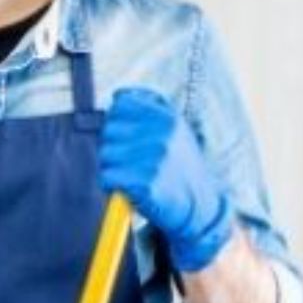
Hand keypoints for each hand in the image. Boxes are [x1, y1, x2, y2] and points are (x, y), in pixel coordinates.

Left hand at [99, 86, 232, 273]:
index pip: (121, 105)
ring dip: (111, 168)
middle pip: (109, 130)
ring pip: (105, 155)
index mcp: (168, 117)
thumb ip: (148, 110)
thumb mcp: (173, 130)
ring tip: (132, 176)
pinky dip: (111, 186)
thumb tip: (118, 96)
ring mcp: (155, 159)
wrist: (197, 206)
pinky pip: (107, 177)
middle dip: (113, 146)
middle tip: (130, 162)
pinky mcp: (145, 184)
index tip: (127, 137)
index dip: (117, 122)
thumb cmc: (178, 167)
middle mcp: (163, 135)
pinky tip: (128, 189)